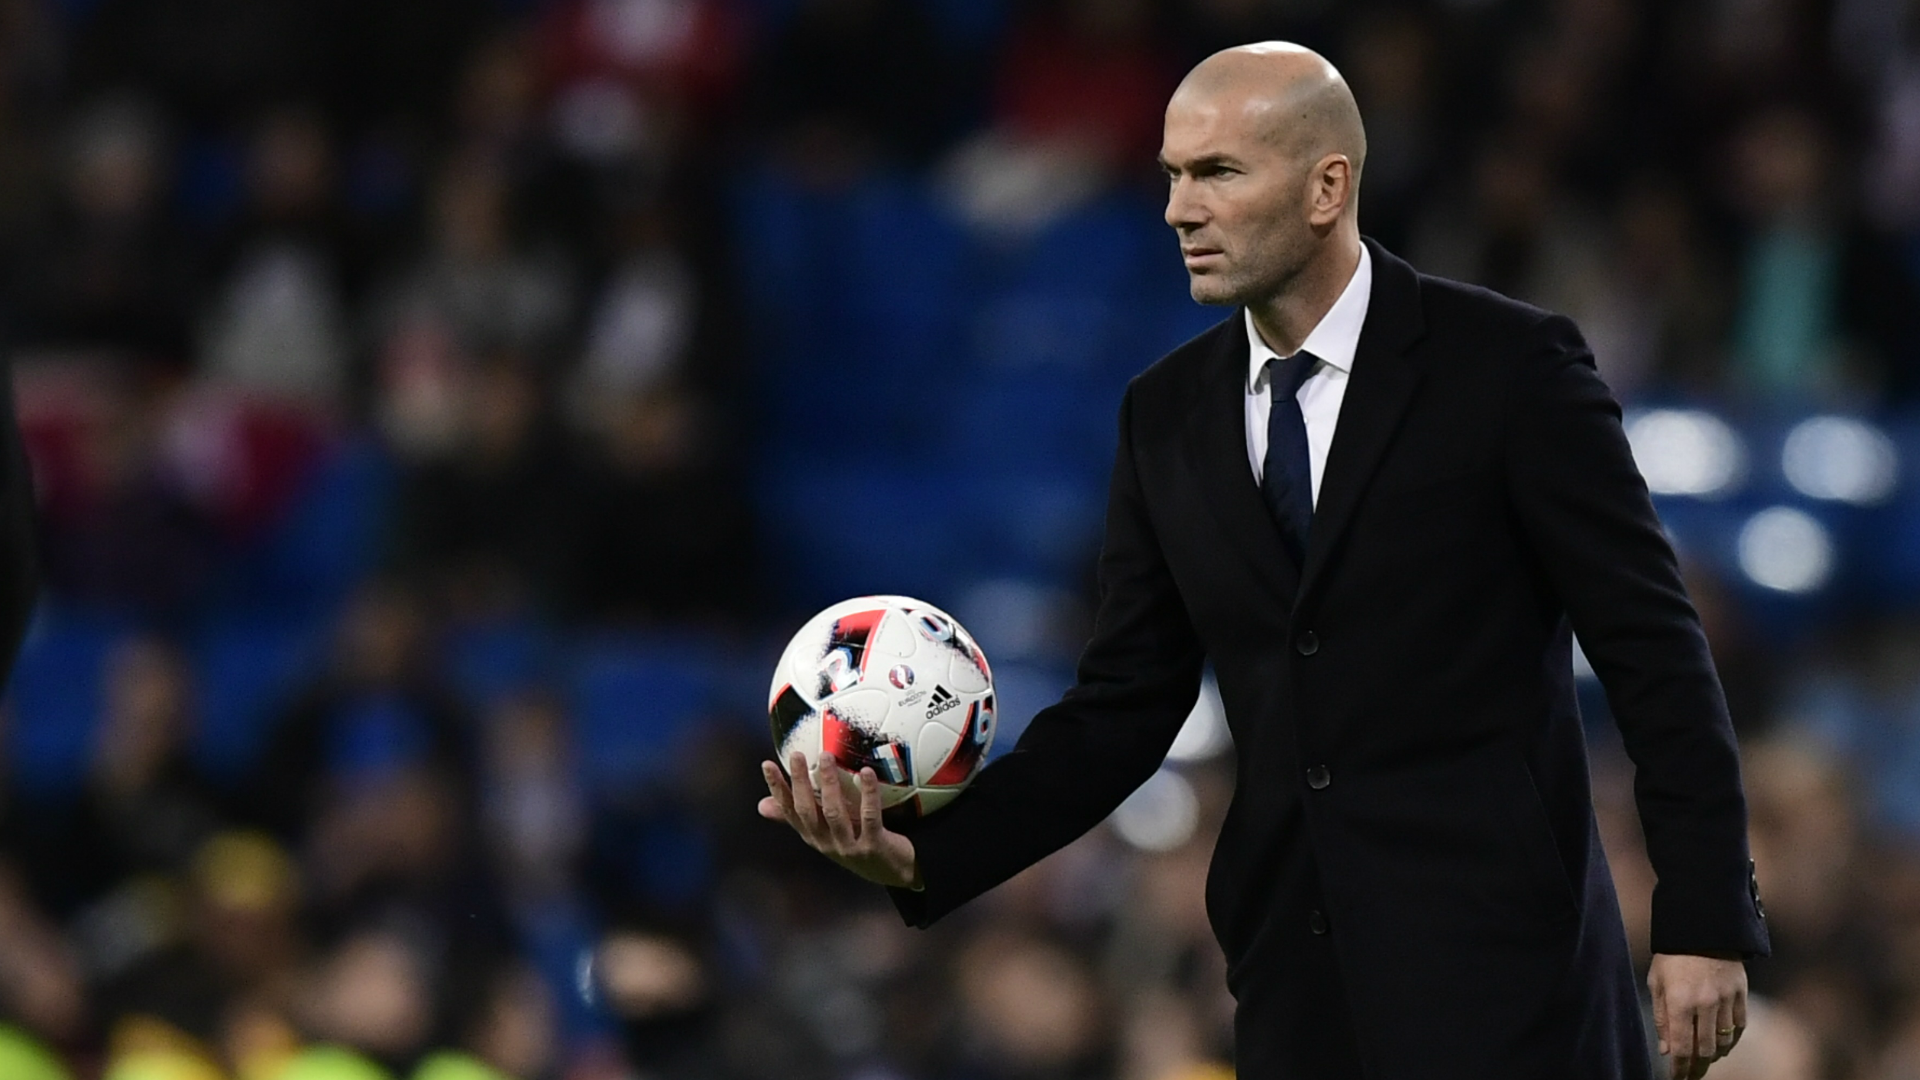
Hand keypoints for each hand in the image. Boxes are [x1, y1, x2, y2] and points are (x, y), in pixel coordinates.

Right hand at [759, 752, 920, 889]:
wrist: (895, 872)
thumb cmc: (857, 844)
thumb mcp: (826, 832)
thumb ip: (798, 816)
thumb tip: (761, 804)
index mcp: (814, 836)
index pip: (789, 811)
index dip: (777, 789)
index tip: (767, 764)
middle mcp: (827, 843)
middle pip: (807, 811)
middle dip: (799, 782)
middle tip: (796, 754)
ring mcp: (849, 847)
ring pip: (834, 813)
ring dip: (829, 784)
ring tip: (827, 757)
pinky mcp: (873, 846)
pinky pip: (869, 816)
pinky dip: (867, 793)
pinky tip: (866, 772)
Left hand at [1648, 951, 1746, 1078]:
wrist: (1701, 927)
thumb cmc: (1672, 955)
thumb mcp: (1657, 983)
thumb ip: (1662, 1018)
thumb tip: (1666, 1050)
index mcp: (1680, 1002)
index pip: (1681, 1047)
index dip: (1679, 1069)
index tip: (1677, 1078)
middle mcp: (1705, 1004)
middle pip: (1705, 1049)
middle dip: (1697, 1066)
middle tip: (1691, 1073)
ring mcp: (1726, 999)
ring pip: (1724, 1041)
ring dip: (1714, 1052)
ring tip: (1705, 1056)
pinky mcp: (1741, 993)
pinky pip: (1740, 1025)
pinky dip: (1731, 1037)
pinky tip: (1723, 1040)